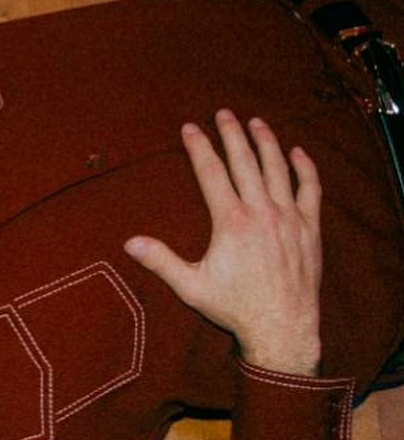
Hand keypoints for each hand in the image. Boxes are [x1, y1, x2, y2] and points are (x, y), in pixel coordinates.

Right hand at [125, 110, 322, 375]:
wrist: (281, 326)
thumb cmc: (234, 308)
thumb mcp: (190, 287)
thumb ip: (161, 260)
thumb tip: (130, 243)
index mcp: (231, 222)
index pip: (211, 173)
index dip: (199, 147)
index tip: (190, 128)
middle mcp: (262, 212)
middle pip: (245, 162)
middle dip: (232, 134)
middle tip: (223, 113)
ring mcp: (289, 217)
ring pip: (277, 168)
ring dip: (265, 142)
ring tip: (256, 123)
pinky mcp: (309, 227)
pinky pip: (309, 188)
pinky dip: (303, 167)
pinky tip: (296, 152)